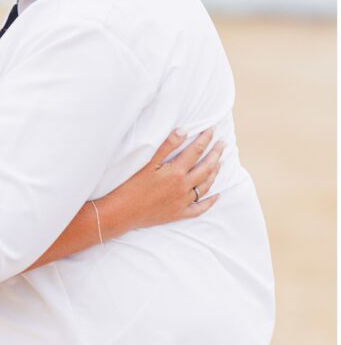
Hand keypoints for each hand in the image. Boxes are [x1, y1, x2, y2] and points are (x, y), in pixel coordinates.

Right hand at [99, 129, 222, 236]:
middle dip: (216, 154)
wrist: (122, 212)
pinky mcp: (178, 214)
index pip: (196, 151)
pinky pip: (199, 208)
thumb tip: (184, 131)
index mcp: (176, 172)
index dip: (205, 140)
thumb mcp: (147, 162)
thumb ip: (167, 145)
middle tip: (222, 144)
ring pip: (205, 186)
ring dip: (214, 173)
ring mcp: (182, 202)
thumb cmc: (131, 185)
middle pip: (206, 168)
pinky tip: (217, 196)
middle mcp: (183, 187)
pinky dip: (209, 202)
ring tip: (219, 163)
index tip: (212, 131)